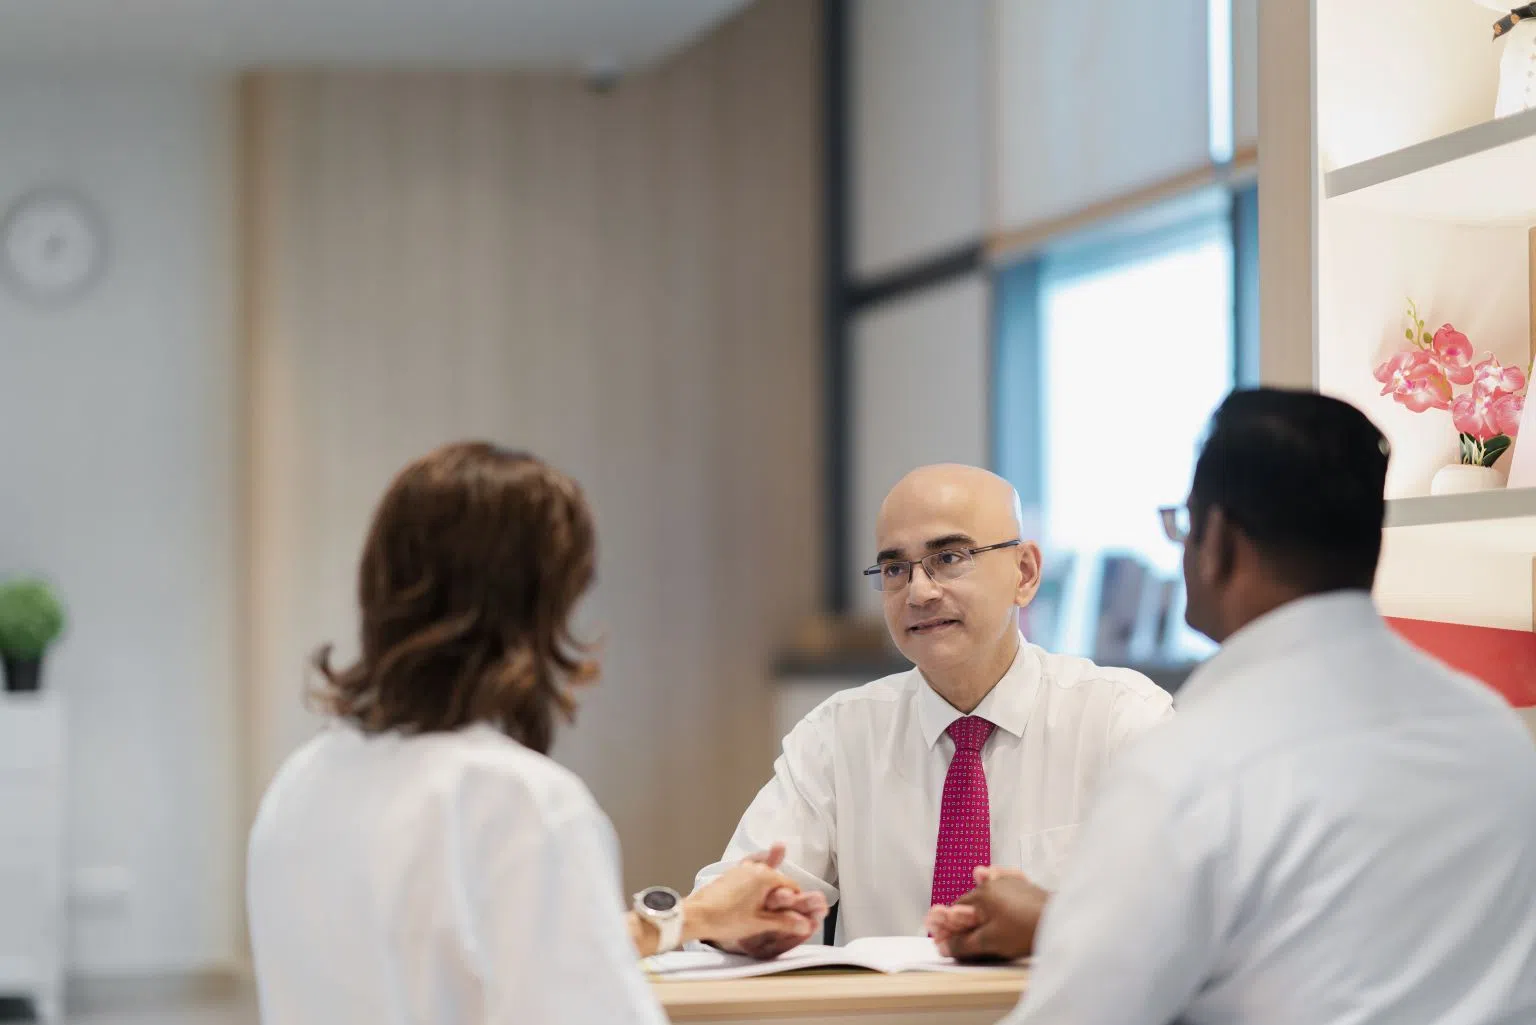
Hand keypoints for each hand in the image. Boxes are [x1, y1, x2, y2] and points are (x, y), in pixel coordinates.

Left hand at [686, 844, 827, 957]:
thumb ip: (785, 922)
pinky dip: (756, 885)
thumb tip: (805, 924)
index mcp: (765, 876)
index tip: (797, 914)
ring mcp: (741, 869)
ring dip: (769, 891)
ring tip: (769, 909)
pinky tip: (755, 897)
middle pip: (778, 881)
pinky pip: (751, 876)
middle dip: (783, 897)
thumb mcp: (759, 923)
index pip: (792, 886)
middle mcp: (755, 868)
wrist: (695, 916)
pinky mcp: (731, 874)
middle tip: (783, 915)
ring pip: (764, 878)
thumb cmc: (724, 919)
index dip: (797, 902)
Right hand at [925, 866, 1047, 962]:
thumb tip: (943, 946)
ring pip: (988, 889)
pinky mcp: (1027, 888)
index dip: (948, 925)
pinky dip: (998, 882)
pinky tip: (995, 879)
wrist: (1060, 922)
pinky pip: (1006, 881)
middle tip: (959, 931)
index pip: (956, 909)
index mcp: (982, 895)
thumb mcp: (989, 942)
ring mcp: (1011, 883)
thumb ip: (963, 944)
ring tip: (975, 907)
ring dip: (979, 899)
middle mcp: (994, 883)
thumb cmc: (1024, 930)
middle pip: (971, 900)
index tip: (943, 937)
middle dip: (963, 914)